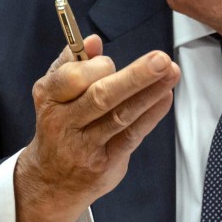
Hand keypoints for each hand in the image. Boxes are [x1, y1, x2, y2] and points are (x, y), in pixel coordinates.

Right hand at [14, 34, 179, 221]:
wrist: (51, 181)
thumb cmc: (60, 123)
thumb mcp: (55, 92)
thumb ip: (73, 62)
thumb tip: (93, 40)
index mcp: (49, 97)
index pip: (72, 78)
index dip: (95, 67)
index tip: (111, 62)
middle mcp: (63, 122)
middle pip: (101, 96)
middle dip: (134, 76)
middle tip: (161, 60)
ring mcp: (84, 146)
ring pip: (120, 115)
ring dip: (149, 92)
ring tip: (172, 72)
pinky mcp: (105, 163)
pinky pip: (132, 135)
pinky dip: (151, 114)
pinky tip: (165, 96)